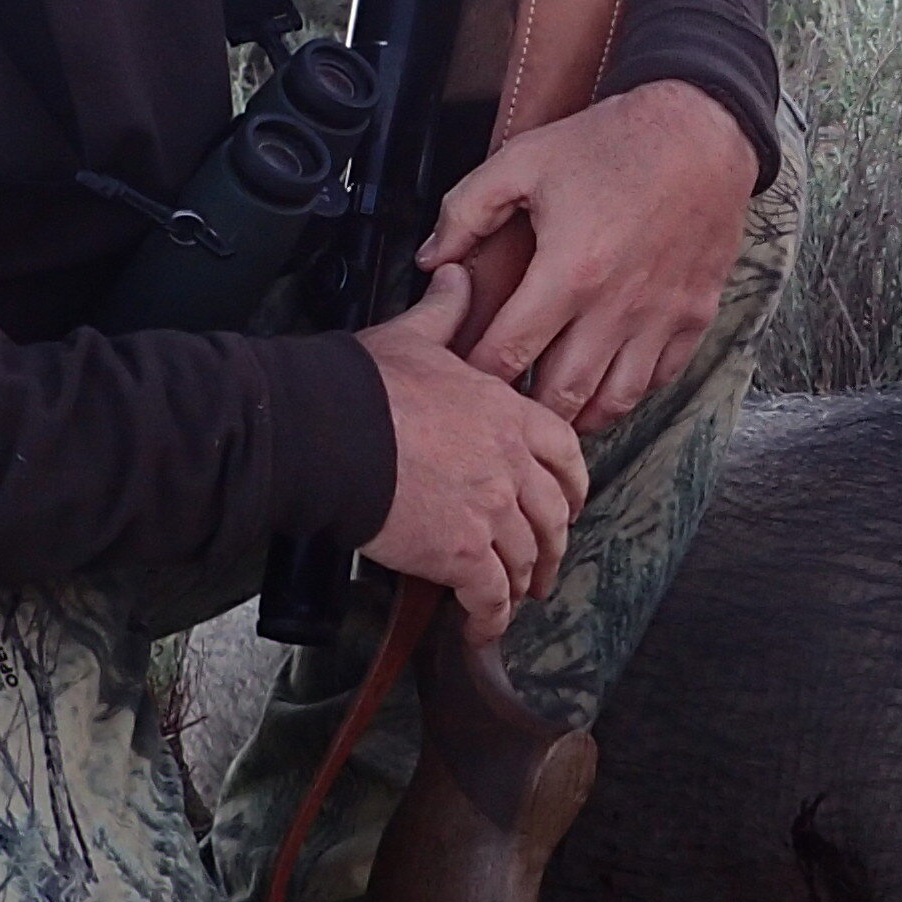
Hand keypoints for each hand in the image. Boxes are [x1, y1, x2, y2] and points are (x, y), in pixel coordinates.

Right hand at [357, 263, 589, 640]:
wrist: (328, 432)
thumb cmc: (364, 385)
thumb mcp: (416, 336)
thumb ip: (446, 311)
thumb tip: (454, 274)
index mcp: (509, 412)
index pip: (566, 454)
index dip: (572, 485)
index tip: (569, 502)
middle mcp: (513, 463)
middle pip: (553, 514)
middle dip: (552, 544)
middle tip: (544, 564)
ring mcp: (493, 511)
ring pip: (527, 558)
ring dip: (523, 583)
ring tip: (514, 599)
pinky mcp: (464, 553)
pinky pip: (491, 596)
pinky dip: (490, 617)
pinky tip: (481, 628)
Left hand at [418, 79, 759, 429]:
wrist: (700, 129)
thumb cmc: (612, 142)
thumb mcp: (523, 160)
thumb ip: (466, 211)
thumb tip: (429, 261)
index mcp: (568, 272)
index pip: (507, 354)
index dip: (476, 377)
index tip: (462, 381)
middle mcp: (616, 307)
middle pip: (562, 394)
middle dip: (526, 412)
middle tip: (505, 410)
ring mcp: (660, 316)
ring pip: (615, 400)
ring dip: (580, 415)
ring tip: (554, 411)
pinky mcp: (694, 314)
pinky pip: (660, 378)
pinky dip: (630, 392)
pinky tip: (607, 384)